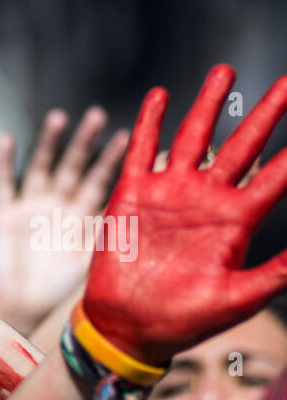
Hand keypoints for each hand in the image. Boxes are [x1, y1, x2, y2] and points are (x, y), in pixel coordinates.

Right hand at [0, 107, 127, 333]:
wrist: (22, 308)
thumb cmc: (60, 290)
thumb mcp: (94, 261)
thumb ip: (114, 235)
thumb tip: (146, 212)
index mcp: (83, 217)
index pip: (102, 181)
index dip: (113, 159)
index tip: (128, 136)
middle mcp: (59, 206)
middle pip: (74, 166)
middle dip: (85, 142)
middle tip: (98, 115)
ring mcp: (31, 208)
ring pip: (42, 167)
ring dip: (50, 143)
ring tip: (59, 118)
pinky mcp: (4, 216)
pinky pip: (4, 184)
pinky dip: (5, 163)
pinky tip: (8, 139)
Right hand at [83, 64, 286, 365]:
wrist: (128, 327)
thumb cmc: (185, 319)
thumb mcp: (241, 298)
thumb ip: (280, 271)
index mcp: (236, 221)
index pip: (277, 177)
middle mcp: (207, 200)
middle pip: (243, 144)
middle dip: (267, 113)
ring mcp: (170, 194)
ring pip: (194, 137)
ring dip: (209, 105)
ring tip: (226, 71)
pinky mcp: (133, 196)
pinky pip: (143, 151)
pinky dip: (150, 123)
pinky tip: (161, 95)